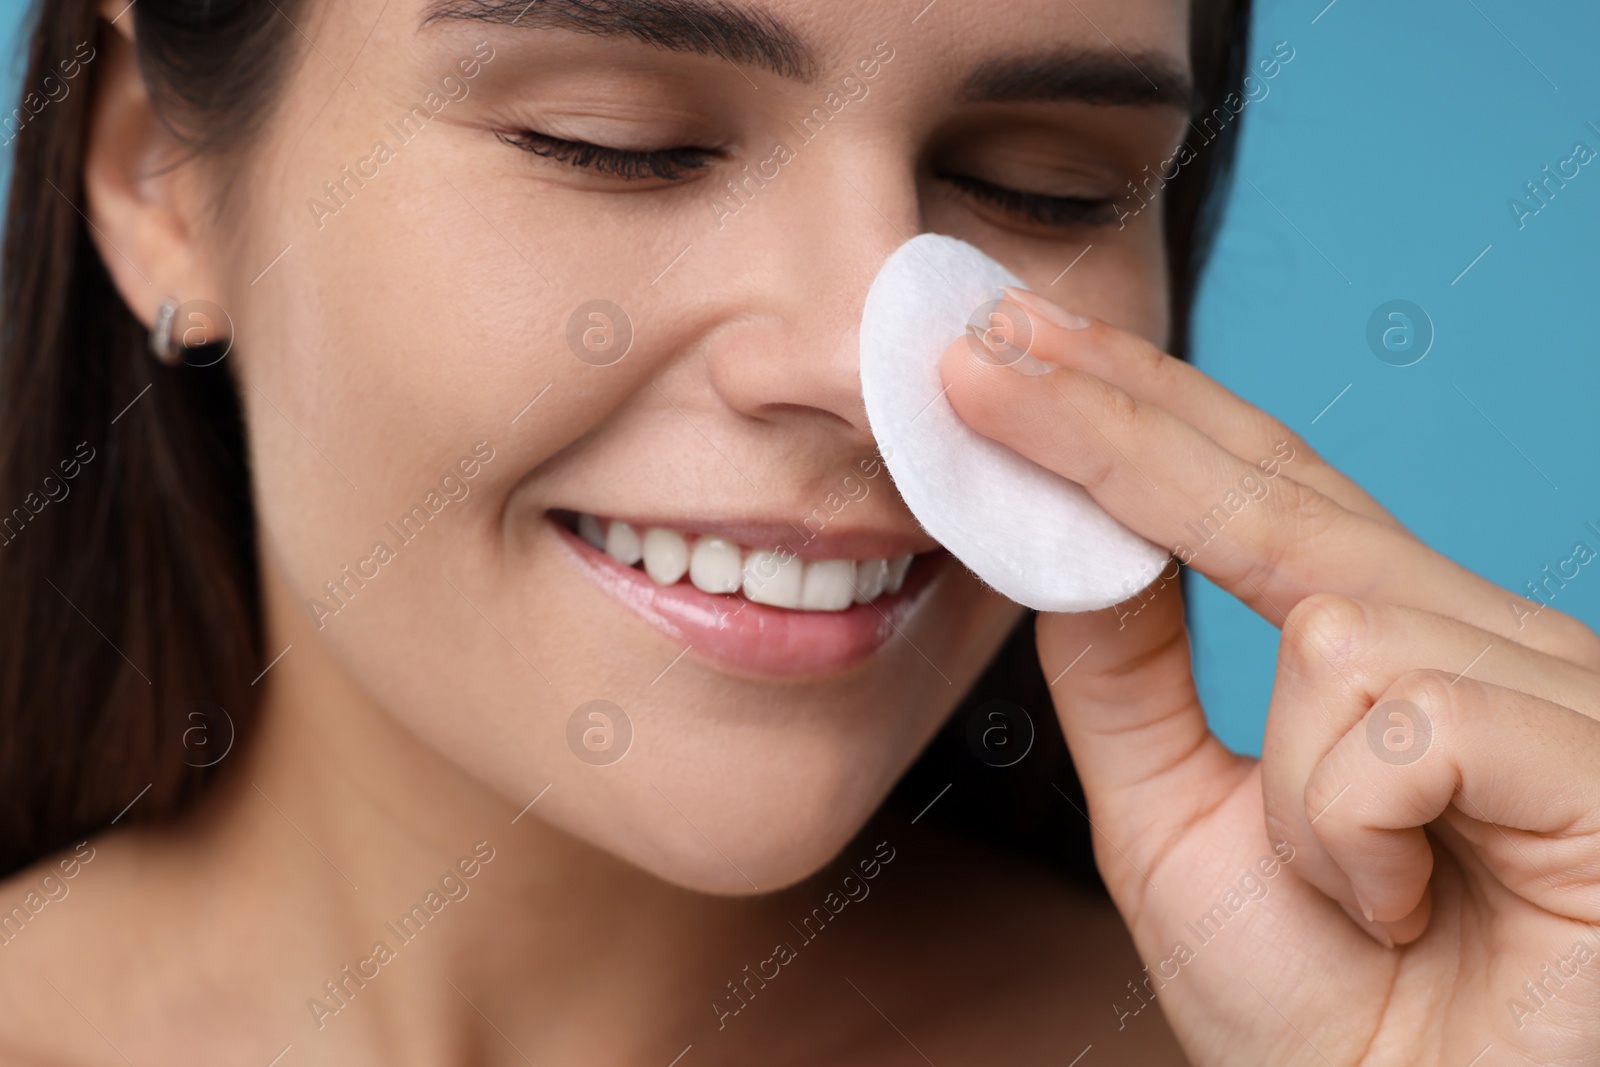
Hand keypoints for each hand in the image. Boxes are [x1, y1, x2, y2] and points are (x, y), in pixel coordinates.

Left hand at [939, 288, 1599, 1065]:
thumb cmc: (1318, 1013)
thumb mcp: (1175, 822)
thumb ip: (1129, 676)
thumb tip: (1076, 534)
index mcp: (1386, 644)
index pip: (1250, 485)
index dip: (1130, 408)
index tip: (1007, 345)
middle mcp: (1479, 637)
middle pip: (1278, 490)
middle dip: (1114, 420)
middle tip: (981, 348)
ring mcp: (1554, 690)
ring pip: (1334, 621)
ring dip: (1292, 794)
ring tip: (1353, 902)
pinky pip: (1405, 718)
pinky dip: (1353, 836)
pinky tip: (1408, 910)